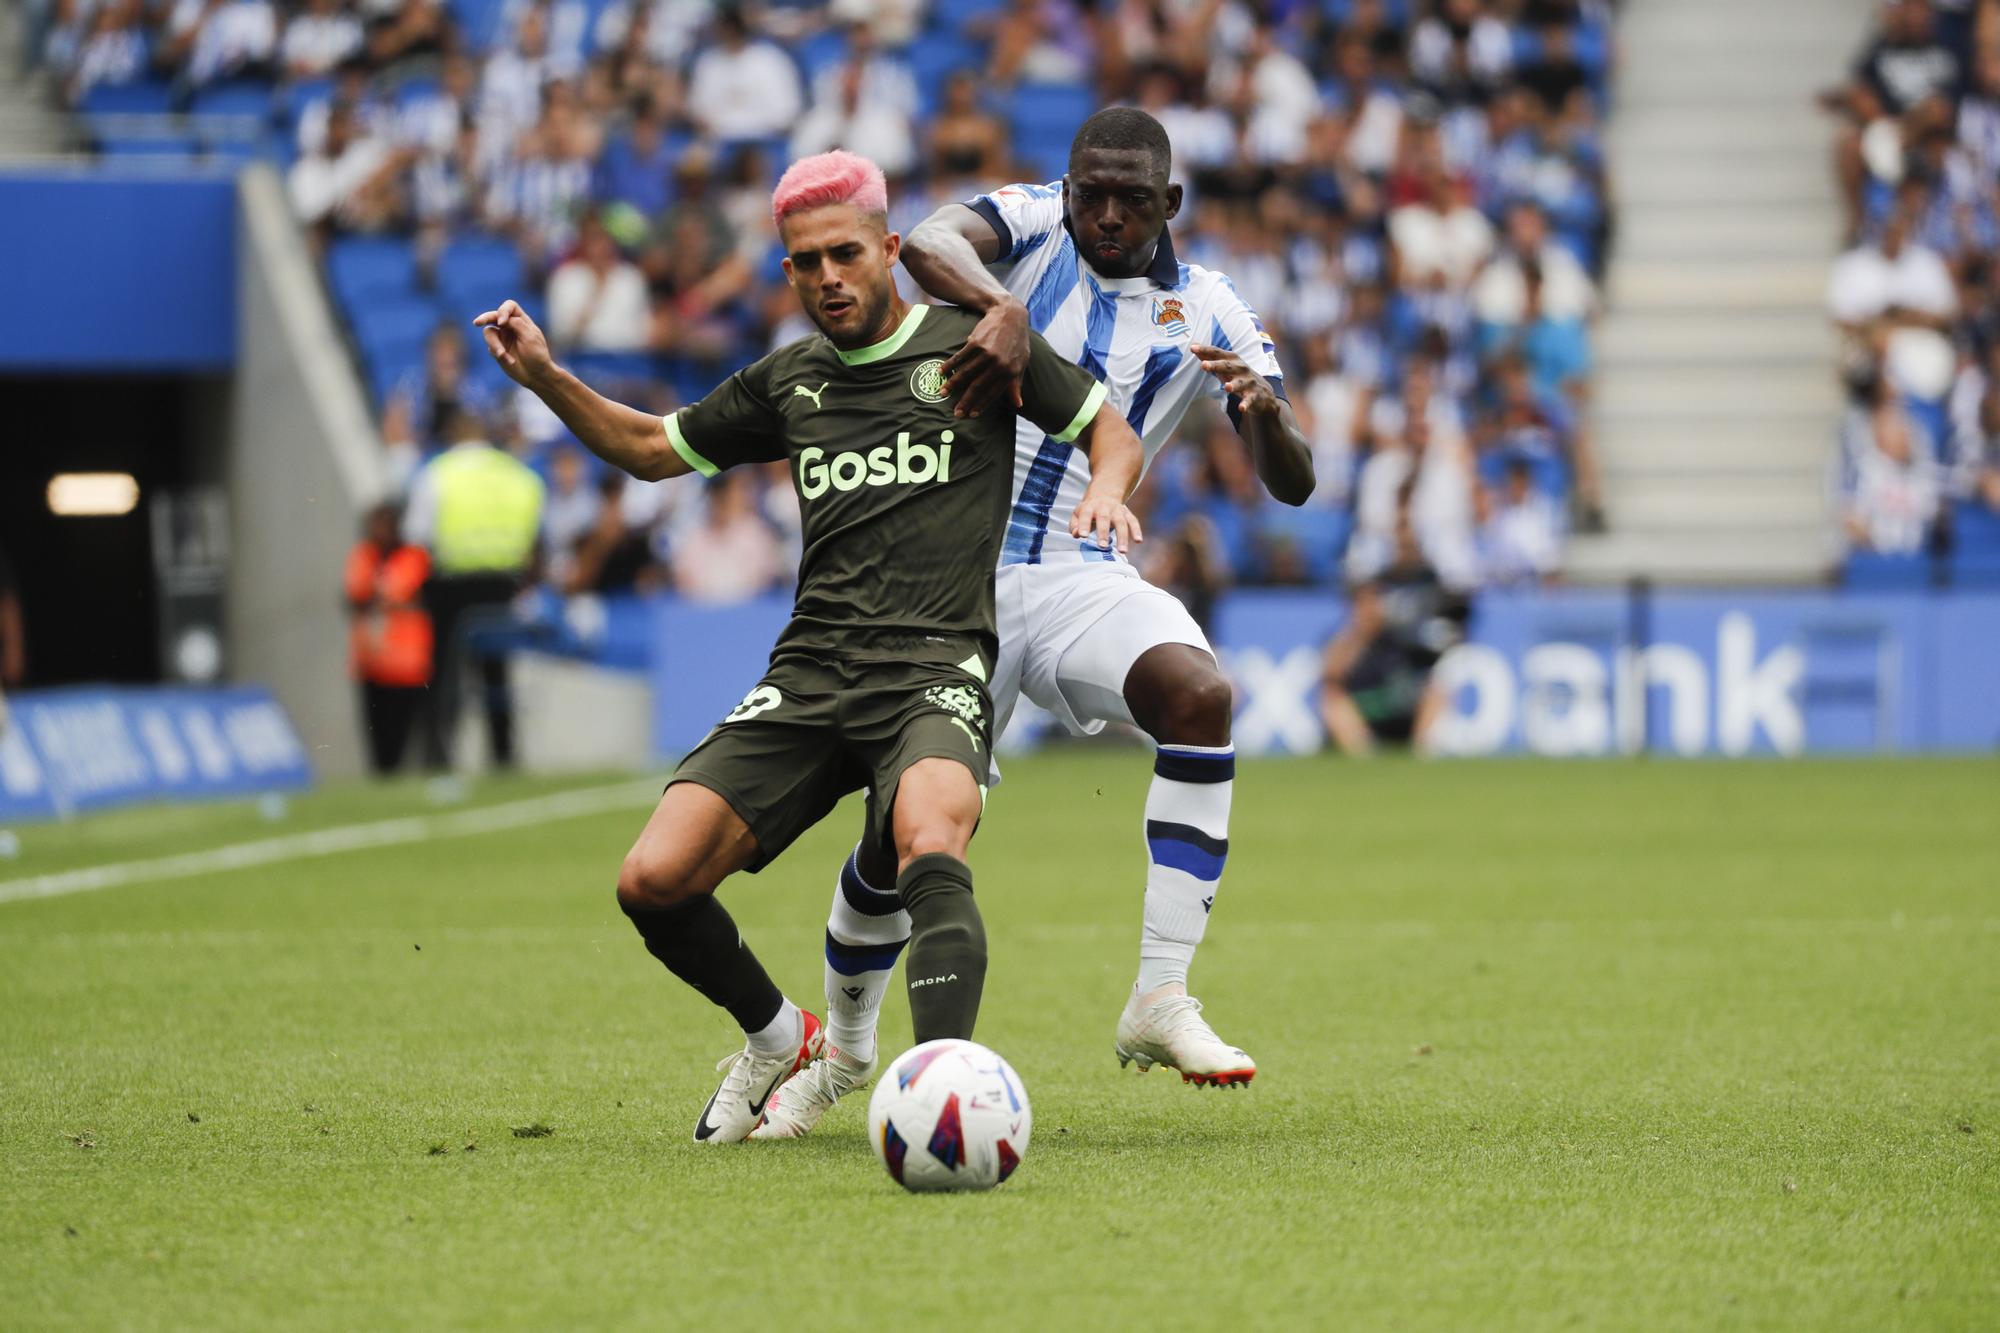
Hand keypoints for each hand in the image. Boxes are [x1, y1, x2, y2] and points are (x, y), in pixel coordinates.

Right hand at [473, 299, 552, 387]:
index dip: (503, 311)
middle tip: (477, 323)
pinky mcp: (497, 349)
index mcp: (521, 320)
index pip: (510, 307)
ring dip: (494, 344)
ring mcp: (502, 338)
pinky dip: (498, 353)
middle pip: (493, 316)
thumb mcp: (531, 338)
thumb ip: (517, 324)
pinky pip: (491, 347)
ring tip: (502, 355)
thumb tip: (501, 318)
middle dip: (484, 318)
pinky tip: (509, 361)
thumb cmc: (537, 355)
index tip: (502, 322)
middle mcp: (510, 327)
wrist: (536, 375)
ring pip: (488, 333)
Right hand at [942, 297, 1028, 417]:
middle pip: (977, 387)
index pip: (993, 393)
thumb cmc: (1017, 341)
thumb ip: (1016, 384)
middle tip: (955, 413)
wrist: (1009, 315)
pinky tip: (941, 372)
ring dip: (953, 385)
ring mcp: (986, 353)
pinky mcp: (975, 343)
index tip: (971, 414)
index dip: (981, 405)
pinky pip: (960, 358)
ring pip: (966, 373)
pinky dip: (950, 365)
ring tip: (942, 393)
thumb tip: (1018, 405)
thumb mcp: (1021, 362)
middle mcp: (998, 364)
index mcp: (1009, 372)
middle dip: (965, 401)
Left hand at [1068, 492, 1142, 554]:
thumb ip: (1074, 525)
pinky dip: (1136, 530)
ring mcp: (1117, 510)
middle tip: (1102, 546)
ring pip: (1121, 522)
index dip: (1084, 525)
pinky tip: (1138, 541)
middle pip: (1104, 519)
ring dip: (1122, 537)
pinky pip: (1133, 521)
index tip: (1083, 536)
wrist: (1104, 494)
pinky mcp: (1127, 513)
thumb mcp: (1078, 514)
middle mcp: (1104, 507)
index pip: (1085, 515)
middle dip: (1103, 533)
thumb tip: (1077, 535)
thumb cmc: (1089, 510)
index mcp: (1089, 507)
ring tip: (1122, 551)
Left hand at [1191, 342, 1280, 417]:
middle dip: (1216, 365)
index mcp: (1233, 360)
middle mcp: (1241, 369)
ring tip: (1227, 387)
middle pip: (1228, 366)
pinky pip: (1249, 400)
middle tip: (1204, 365)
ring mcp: (1248, 382)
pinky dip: (1246, 404)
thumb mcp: (1225, 366)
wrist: (1263, 393)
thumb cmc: (1239, 376)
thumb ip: (1210, 357)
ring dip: (1234, 385)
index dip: (1206, 350)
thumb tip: (1193, 346)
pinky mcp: (1254, 396)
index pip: (1218, 353)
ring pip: (1240, 383)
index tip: (1193, 348)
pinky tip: (1241, 408)